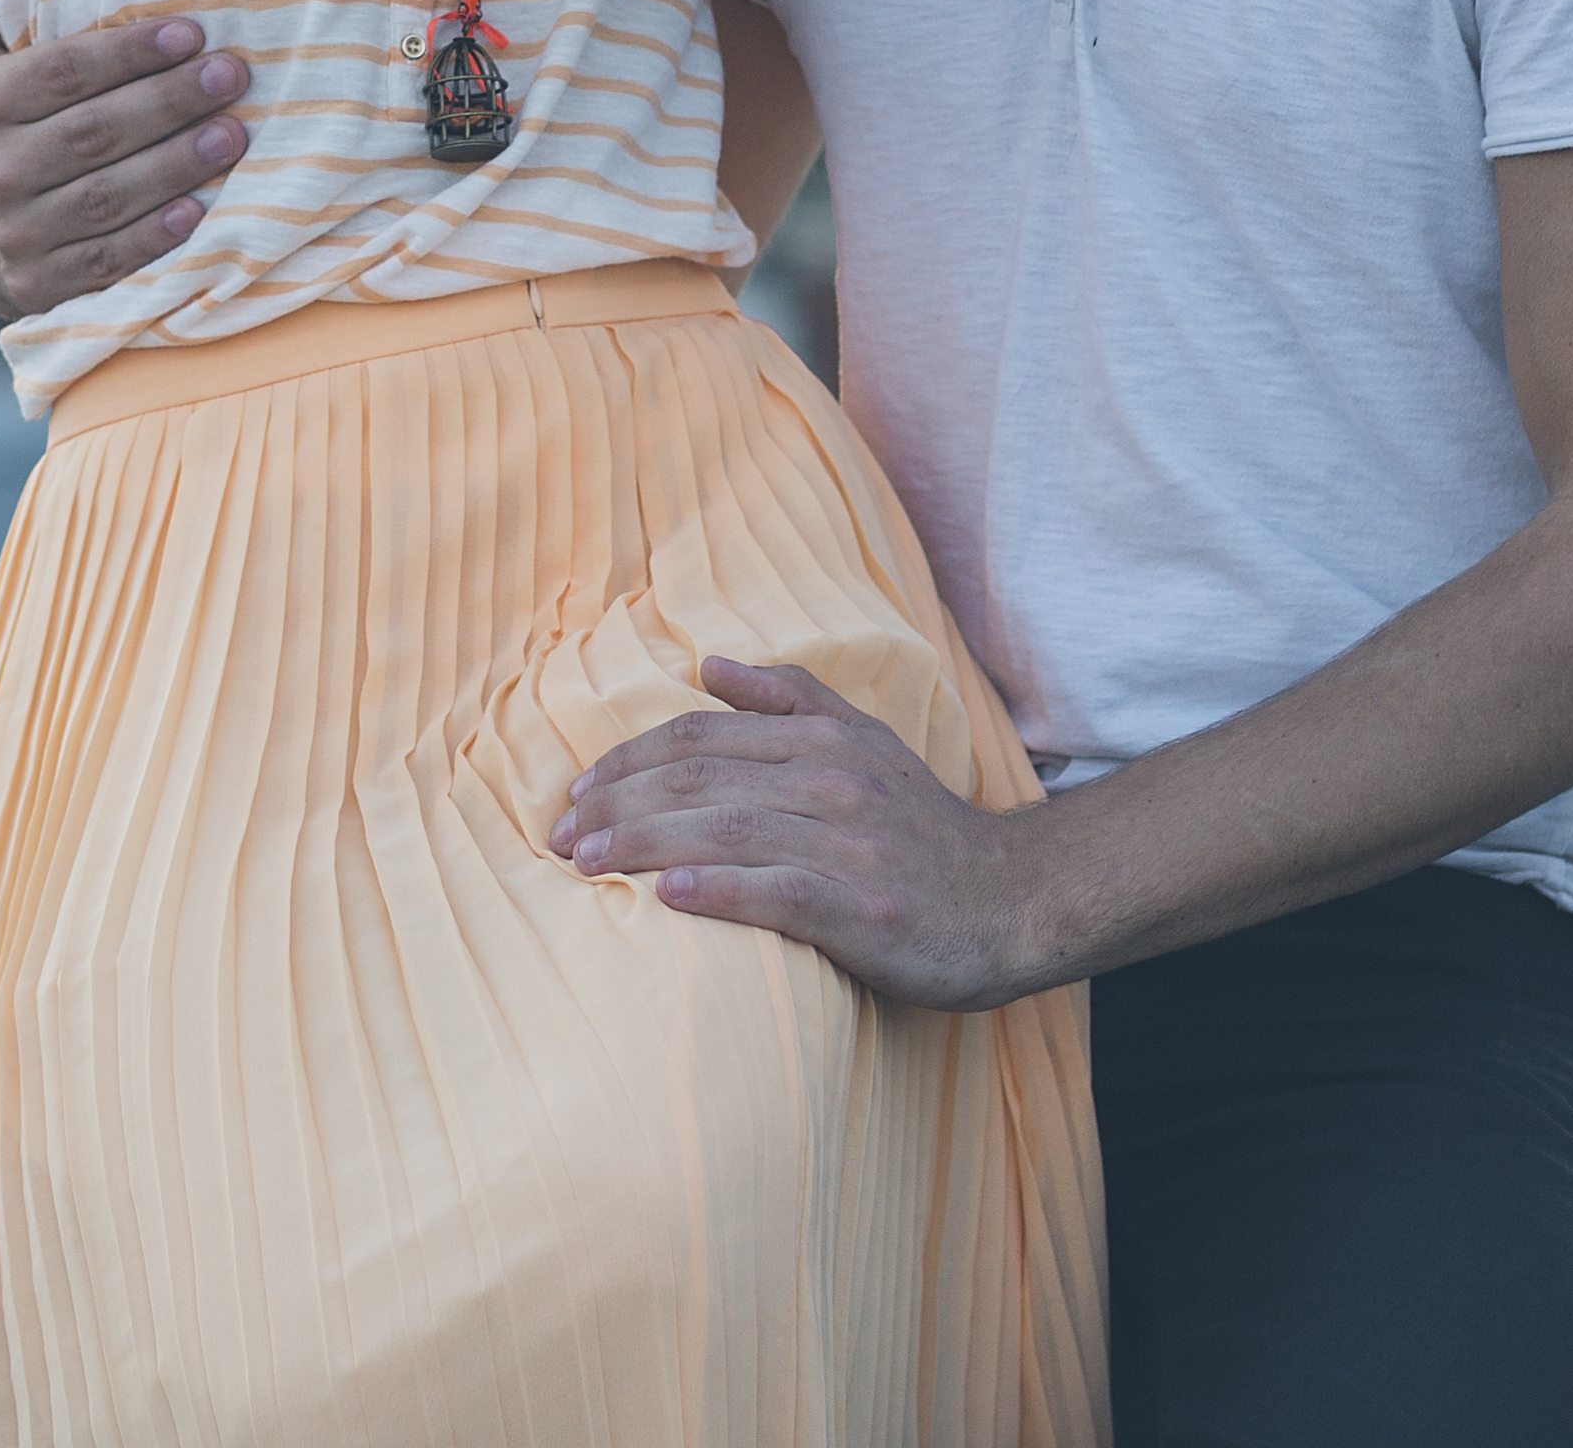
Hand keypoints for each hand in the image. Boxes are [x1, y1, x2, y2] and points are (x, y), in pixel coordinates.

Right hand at [0, 0, 247, 317]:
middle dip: (168, 102)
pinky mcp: (42, 288)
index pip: (63, 72)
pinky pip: (109, 260)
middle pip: (93, 132)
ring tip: (234, 135)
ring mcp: (17, 234)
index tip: (191, 33)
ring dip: (176, 165)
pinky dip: (155, 237)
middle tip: (232, 76)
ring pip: (107, 196)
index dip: (128, 52)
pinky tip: (201, 210)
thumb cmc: (3, 131)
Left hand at [550, 657, 1053, 1013]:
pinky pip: (777, 892)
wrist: (1013, 901)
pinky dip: (715, 891)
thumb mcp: (866, 741)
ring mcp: (849, 845)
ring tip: (584, 863)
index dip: (628, 759)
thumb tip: (707, 664)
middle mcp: (831, 781)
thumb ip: (788, 699)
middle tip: (559, 836)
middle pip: (699, 778)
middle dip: (616, 803)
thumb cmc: (925, 829)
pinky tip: (664, 897)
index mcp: (823, 739)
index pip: (701, 735)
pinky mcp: (866, 909)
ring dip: (641, 844)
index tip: (576, 793)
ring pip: (723, 830)